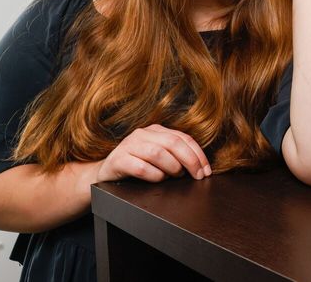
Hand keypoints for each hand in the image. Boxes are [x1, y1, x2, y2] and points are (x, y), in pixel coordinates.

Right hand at [96, 124, 210, 182]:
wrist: (105, 173)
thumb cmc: (136, 165)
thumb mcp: (157, 156)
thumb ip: (175, 155)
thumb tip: (199, 167)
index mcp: (155, 130)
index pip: (183, 138)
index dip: (198, 154)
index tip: (206, 170)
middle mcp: (142, 134)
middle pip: (173, 143)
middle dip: (190, 161)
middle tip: (197, 176)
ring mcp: (129, 146)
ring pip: (158, 153)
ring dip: (172, 168)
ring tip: (174, 177)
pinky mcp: (118, 160)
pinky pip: (141, 168)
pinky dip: (155, 176)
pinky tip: (158, 179)